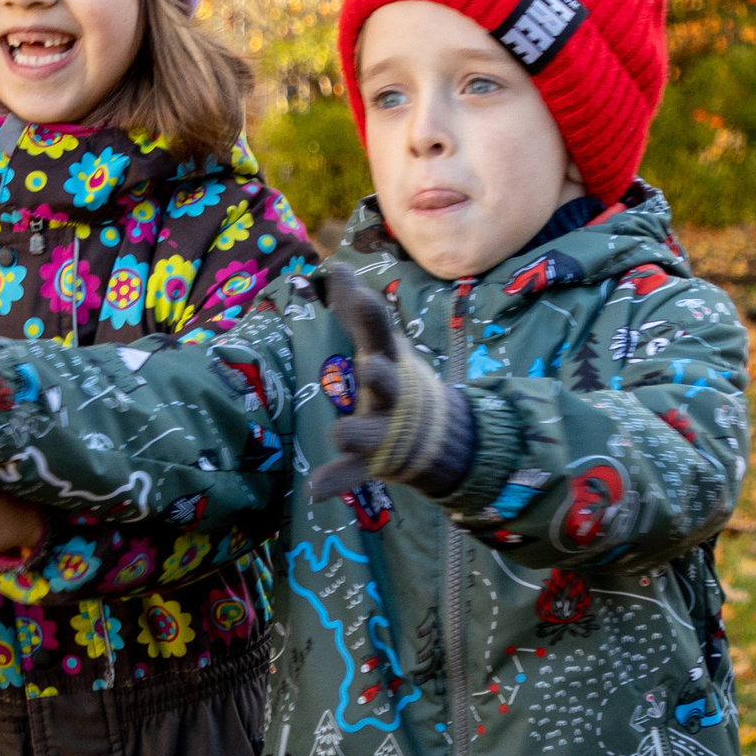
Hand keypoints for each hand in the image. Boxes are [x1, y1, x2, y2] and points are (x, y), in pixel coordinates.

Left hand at [309, 264, 474, 501]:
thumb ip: (354, 307)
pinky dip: (336, 481)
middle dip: (380, 376)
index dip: (371, 316)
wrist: (439, 432)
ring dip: (356, 432)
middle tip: (370, 368)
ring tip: (339, 433)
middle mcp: (391, 395)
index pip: (381, 333)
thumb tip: (332, 264)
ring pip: (369, 432)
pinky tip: (316, 490)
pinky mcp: (375, 460)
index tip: (360, 296)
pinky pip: (354, 473)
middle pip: (387, 382)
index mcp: (388, 361)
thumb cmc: (394, 375)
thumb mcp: (379, 341)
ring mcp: (386, 429)